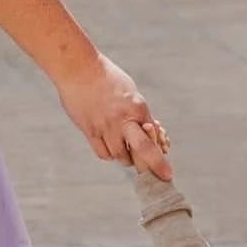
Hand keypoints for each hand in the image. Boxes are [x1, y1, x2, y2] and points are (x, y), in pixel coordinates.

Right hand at [55, 54, 171, 179]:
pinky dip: (109, 154)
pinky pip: (103, 153)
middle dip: (153, 167)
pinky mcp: (89, 130)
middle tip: (160, 177)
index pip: (154, 137)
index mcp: (137, 107)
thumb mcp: (130, 92)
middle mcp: (123, 119)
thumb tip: (148, 131)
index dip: (161, 155)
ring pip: (120, 156)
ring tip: (126, 148)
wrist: (79, 69)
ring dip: (126, 158)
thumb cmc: (107, 78)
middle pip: (142, 151)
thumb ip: (139, 113)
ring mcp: (105, 126)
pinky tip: (111, 146)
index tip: (167, 172)